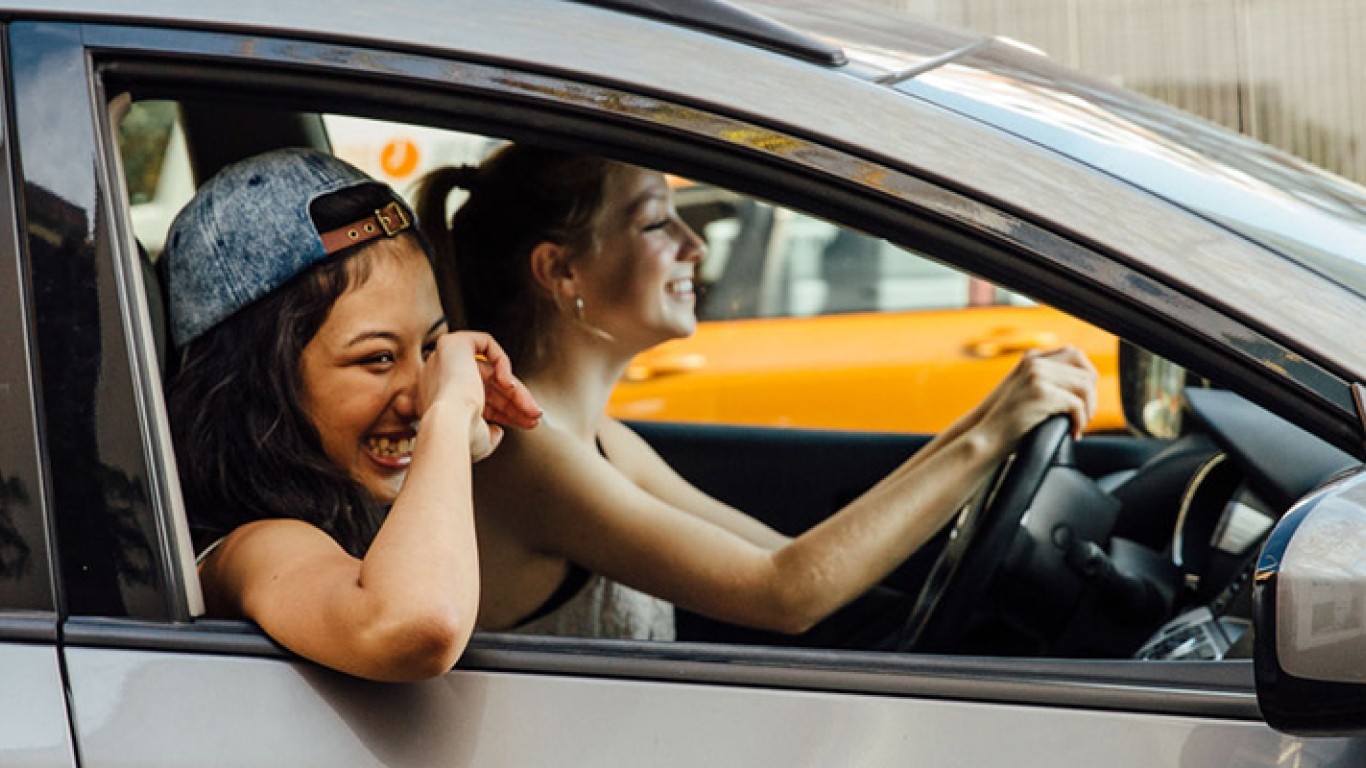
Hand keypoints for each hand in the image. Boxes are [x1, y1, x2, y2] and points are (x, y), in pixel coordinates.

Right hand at [418, 331, 540, 460]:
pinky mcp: (452, 344)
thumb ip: (487, 433)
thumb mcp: (478, 440)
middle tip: (533, 415)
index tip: (522, 422)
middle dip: (513, 402)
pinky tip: (507, 383)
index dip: (502, 411)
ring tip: (532, 409)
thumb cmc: (460, 438)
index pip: (475, 400)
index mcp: (438, 402)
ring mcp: (443, 361)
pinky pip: (484, 343)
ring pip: (489, 370)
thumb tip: (497, 431)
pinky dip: (501, 360)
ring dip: (516, 391)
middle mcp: (438, 380)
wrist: (450, 426)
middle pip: (485, 386)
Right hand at [976, 346, 1096, 442]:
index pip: (1075, 355)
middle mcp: (1034, 361)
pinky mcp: (1040, 393)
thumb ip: (1048, 380)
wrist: (986, 438)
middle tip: (1085, 417)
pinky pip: (1077, 405)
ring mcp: (1036, 375)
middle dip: (1091, 397)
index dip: (1087, 377)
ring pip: (1085, 387)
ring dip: (1088, 410)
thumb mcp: (1027, 392)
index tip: (1084, 400)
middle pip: (1085, 371)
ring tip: (1078, 425)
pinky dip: (1080, 422)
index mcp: (1031, 358)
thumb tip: (1085, 384)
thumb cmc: (1007, 421)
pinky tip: (1072, 433)